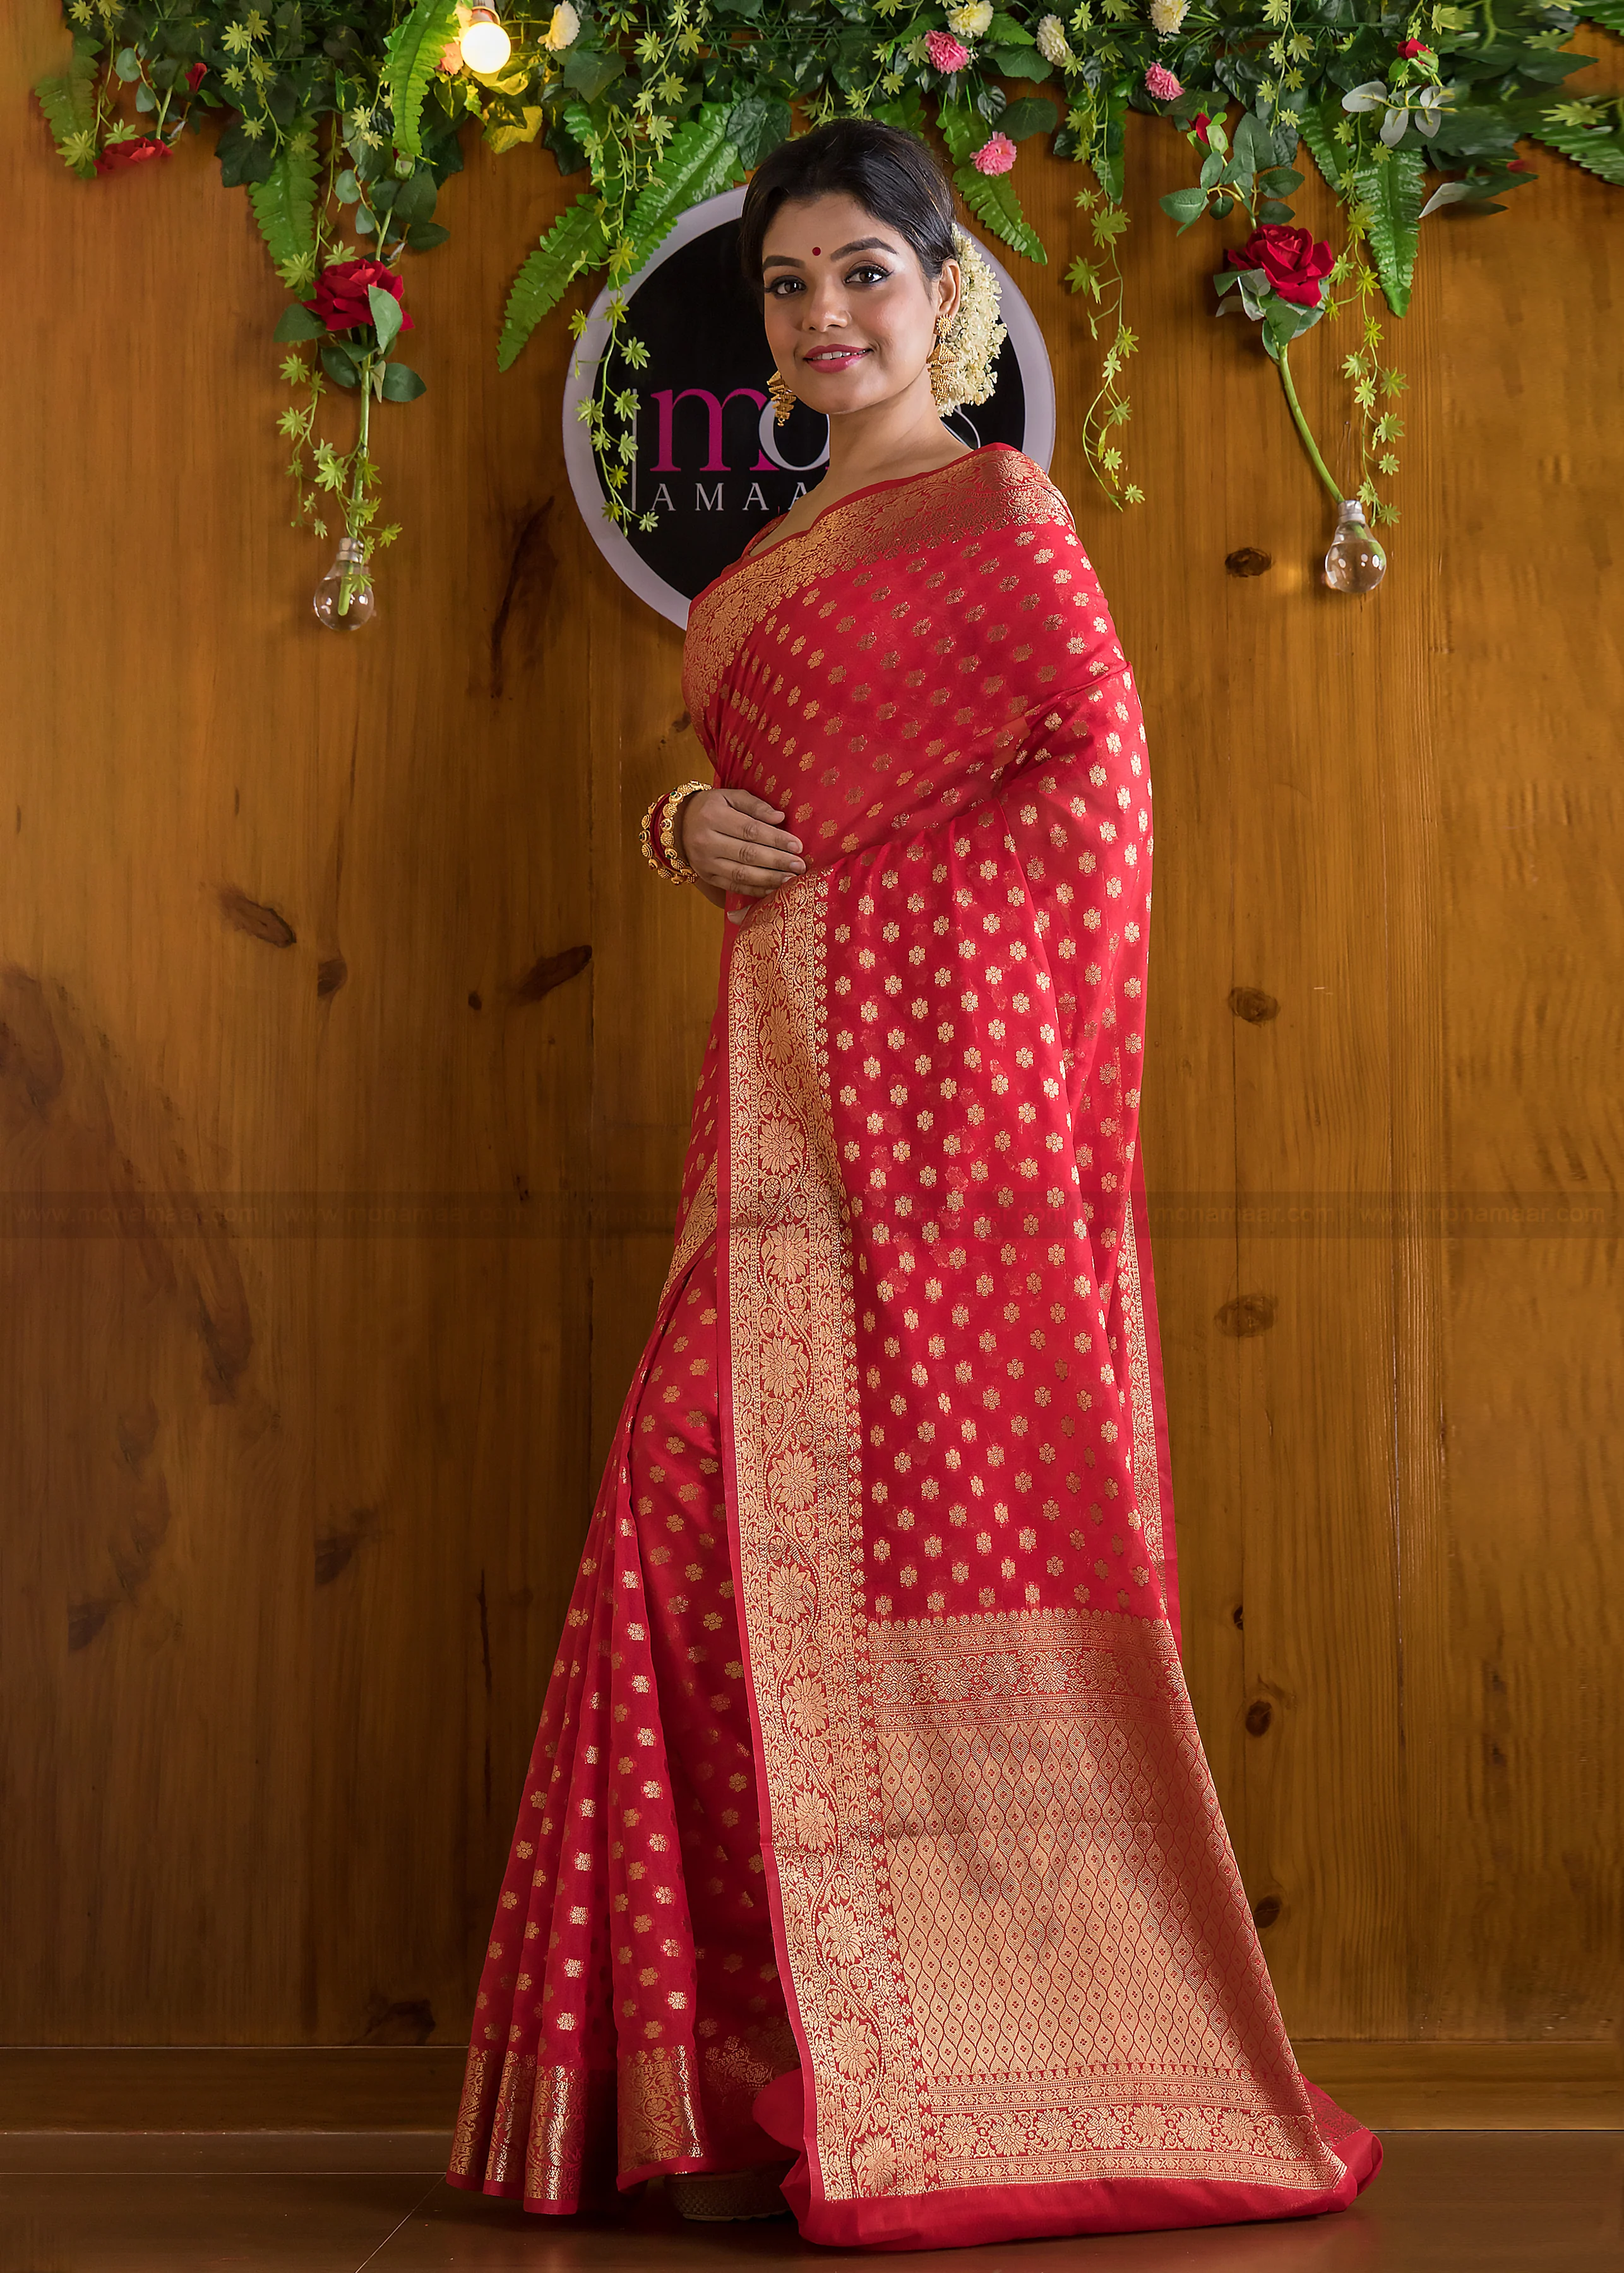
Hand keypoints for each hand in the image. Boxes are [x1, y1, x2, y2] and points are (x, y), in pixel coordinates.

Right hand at [679, 788, 805, 919]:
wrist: (678, 825)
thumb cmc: (711, 807)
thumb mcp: (729, 797)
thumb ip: (755, 805)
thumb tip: (780, 818)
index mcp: (713, 816)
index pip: (750, 830)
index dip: (776, 839)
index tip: (798, 846)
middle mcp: (706, 841)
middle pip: (748, 854)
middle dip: (777, 861)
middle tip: (800, 866)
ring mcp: (705, 862)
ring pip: (741, 874)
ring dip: (769, 879)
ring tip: (791, 880)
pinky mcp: (707, 877)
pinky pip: (734, 886)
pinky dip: (755, 890)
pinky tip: (774, 889)